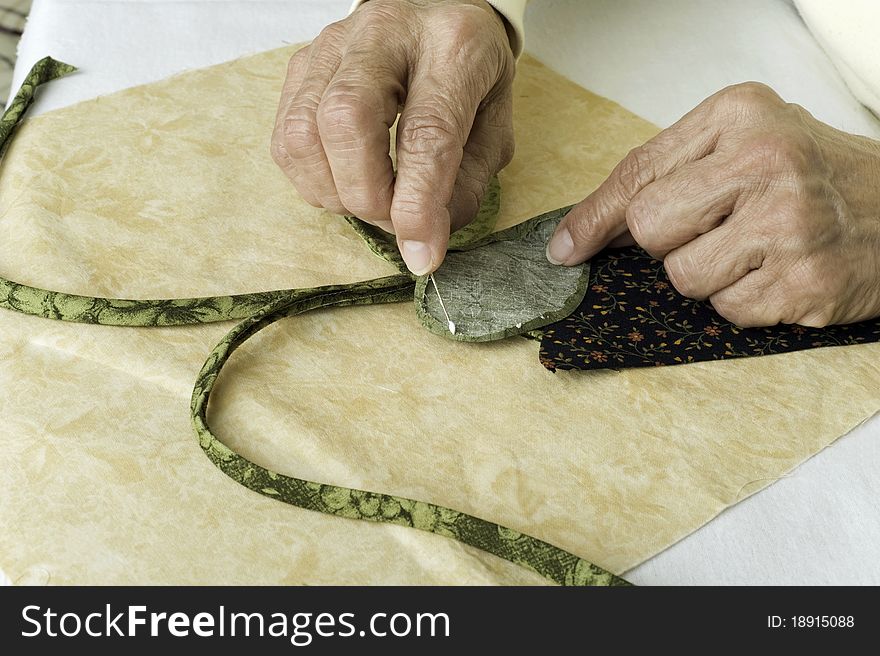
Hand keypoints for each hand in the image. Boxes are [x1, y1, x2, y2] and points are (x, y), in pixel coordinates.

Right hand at [271, 0, 514, 274]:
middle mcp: (386, 34)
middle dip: (365, 195)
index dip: (418, 205)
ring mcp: (334, 45)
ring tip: (367, 201)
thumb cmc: (468, 73)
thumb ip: (466, 184)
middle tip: (390, 221)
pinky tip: (343, 181)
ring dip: (332, 191)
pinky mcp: (302, 63)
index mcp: (452, 47)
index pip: (426, 132)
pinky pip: (285, 136)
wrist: (435, 13)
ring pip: (303, 131)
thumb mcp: (493, 125)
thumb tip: (422, 238)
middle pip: (345, 121)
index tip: (421, 254)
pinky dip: (311, 179)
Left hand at [547, 82, 879, 326]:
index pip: (639, 173)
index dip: (593, 218)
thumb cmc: (811, 175)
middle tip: (713, 230)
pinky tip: (776, 273)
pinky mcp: (805, 283)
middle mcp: (767, 162)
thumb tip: (582, 234)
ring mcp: (790, 225)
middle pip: (651, 228)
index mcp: (741, 115)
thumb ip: (667, 173)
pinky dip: (743, 301)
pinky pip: (726, 310)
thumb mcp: (742, 144)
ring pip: (683, 278)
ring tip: (755, 249)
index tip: (566, 249)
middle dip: (666, 243)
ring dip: (708, 275)